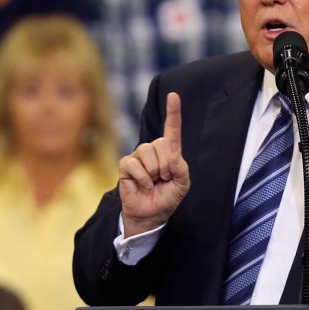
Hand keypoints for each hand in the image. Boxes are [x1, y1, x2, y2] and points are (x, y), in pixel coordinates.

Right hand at [119, 92, 189, 236]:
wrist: (152, 214)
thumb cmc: (168, 197)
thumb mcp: (182, 184)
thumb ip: (182, 169)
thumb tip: (173, 155)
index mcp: (169, 152)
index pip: (172, 129)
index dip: (173, 112)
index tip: (173, 95)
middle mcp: (153, 150)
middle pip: (160, 143)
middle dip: (166, 164)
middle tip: (164, 178)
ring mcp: (138, 157)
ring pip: (146, 152)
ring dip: (154, 171)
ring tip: (154, 181)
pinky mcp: (126, 165)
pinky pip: (134, 164)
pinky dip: (143, 178)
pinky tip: (144, 185)